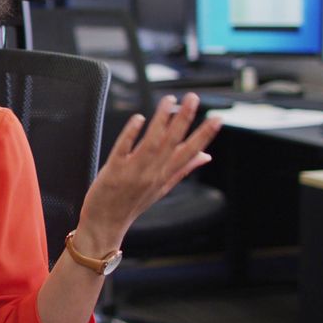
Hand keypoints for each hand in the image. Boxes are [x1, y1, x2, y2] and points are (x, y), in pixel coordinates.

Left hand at [76, 93, 222, 254]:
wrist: (105, 224)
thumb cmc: (133, 203)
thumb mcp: (163, 188)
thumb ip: (183, 169)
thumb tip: (206, 156)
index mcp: (165, 176)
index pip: (189, 153)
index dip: (204, 136)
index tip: (218, 119)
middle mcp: (152, 173)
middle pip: (172, 143)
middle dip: (184, 120)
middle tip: (193, 98)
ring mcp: (133, 172)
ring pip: (151, 143)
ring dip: (161, 121)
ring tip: (169, 101)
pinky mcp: (114, 171)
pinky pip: (123, 150)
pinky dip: (131, 134)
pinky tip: (139, 119)